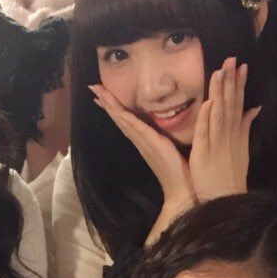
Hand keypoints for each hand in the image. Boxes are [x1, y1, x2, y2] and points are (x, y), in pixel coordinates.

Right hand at [89, 84, 194, 234]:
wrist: (183, 190)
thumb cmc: (182, 172)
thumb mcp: (173, 148)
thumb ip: (168, 137)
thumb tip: (168, 128)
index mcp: (146, 140)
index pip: (128, 120)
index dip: (115, 106)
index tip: (103, 94)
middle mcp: (141, 141)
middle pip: (120, 118)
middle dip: (107, 102)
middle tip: (93, 86)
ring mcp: (144, 143)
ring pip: (123, 120)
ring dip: (110, 106)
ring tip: (98, 92)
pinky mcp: (151, 144)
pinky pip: (135, 127)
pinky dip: (124, 117)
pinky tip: (116, 108)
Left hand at [189, 58, 258, 202]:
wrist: (225, 199)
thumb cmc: (230, 175)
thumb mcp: (241, 148)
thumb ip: (245, 127)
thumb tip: (254, 108)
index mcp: (236, 132)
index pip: (238, 103)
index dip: (238, 84)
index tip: (240, 65)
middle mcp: (229, 135)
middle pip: (230, 104)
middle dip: (231, 81)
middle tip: (232, 59)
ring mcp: (217, 143)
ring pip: (219, 113)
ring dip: (220, 93)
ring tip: (220, 72)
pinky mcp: (204, 153)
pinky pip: (206, 133)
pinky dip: (208, 118)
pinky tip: (209, 103)